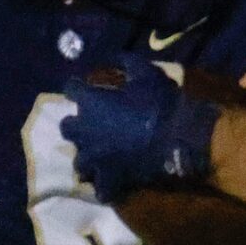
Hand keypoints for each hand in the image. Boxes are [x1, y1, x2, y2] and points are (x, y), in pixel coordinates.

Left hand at [60, 60, 218, 201]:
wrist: (178, 137)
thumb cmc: (160, 102)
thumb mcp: (146, 72)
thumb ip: (126, 63)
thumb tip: (116, 56)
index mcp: (91, 103)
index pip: (71, 89)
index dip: (76, 87)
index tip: (82, 87)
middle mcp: (86, 132)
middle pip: (67, 128)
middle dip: (76, 125)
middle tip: (89, 124)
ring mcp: (96, 158)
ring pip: (80, 162)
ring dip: (87, 157)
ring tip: (97, 156)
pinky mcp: (111, 179)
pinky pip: (101, 189)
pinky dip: (105, 187)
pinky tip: (110, 184)